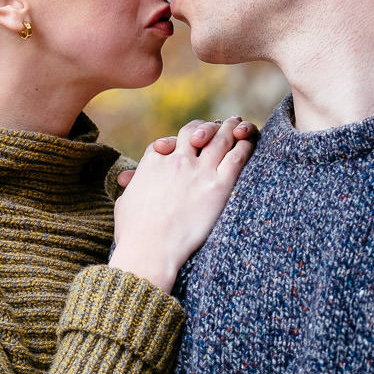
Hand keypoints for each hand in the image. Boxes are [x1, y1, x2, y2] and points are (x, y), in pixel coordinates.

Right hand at [109, 118, 253, 293]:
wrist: (150, 249)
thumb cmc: (132, 233)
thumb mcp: (124, 203)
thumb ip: (131, 188)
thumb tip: (127, 183)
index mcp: (152, 163)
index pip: (168, 143)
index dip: (177, 141)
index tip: (186, 145)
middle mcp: (176, 160)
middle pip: (194, 132)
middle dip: (206, 127)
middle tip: (218, 125)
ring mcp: (198, 171)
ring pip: (219, 138)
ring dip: (231, 128)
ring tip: (238, 123)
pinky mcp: (218, 185)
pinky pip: (237, 156)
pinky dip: (245, 145)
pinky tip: (249, 141)